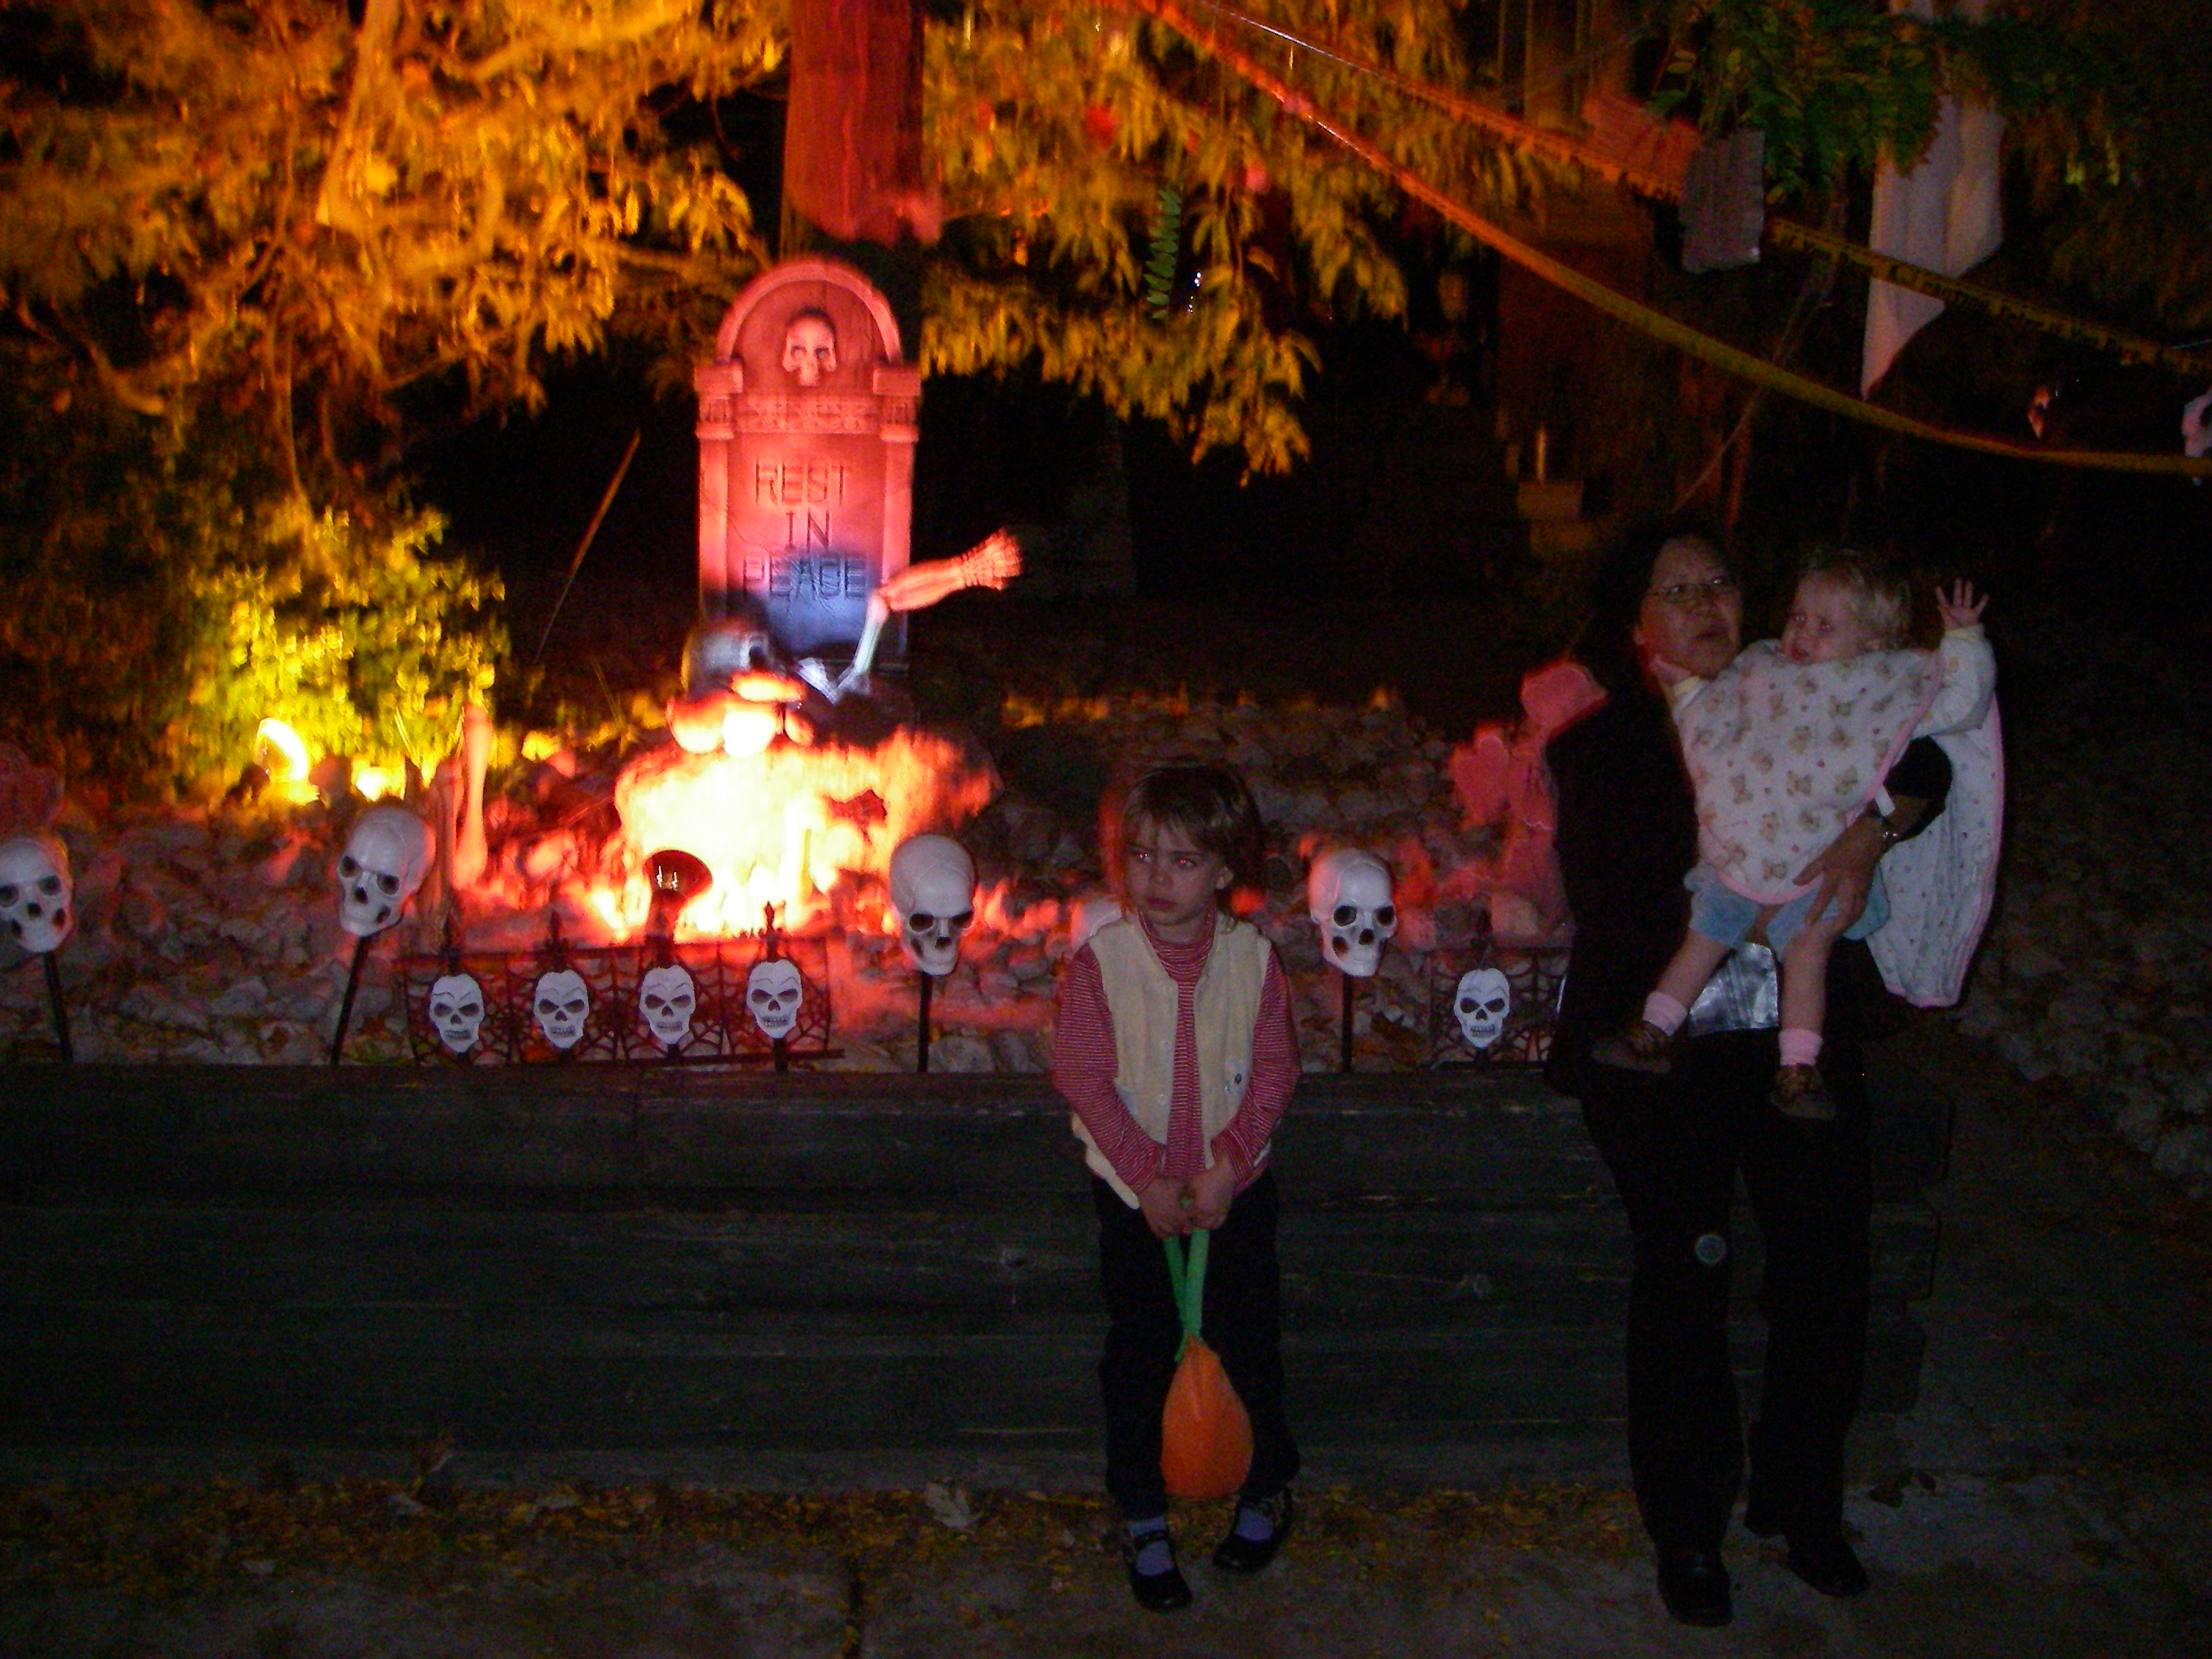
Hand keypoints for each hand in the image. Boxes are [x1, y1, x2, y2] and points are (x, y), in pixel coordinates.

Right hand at [1137, 1177, 1190, 1238]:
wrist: (1146, 1182)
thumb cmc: (1164, 1183)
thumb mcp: (1180, 1184)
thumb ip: (1189, 1190)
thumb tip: (1195, 1193)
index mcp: (1177, 1211)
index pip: (1187, 1222)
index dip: (1191, 1222)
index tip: (1193, 1220)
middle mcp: (1168, 1218)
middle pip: (1178, 1228)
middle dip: (1183, 1227)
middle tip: (1185, 1224)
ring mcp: (1158, 1220)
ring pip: (1168, 1232)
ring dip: (1174, 1231)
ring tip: (1176, 1228)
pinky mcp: (1150, 1219)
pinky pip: (1156, 1231)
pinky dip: (1162, 1234)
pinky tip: (1165, 1233)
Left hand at [1186, 1159, 1239, 1230]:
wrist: (1224, 1174)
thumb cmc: (1207, 1177)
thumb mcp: (1192, 1184)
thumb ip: (1186, 1193)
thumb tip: (1182, 1198)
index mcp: (1199, 1207)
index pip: (1188, 1216)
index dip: (1184, 1215)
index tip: (1181, 1212)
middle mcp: (1209, 1213)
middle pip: (1199, 1224)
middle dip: (1193, 1222)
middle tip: (1189, 1216)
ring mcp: (1218, 1213)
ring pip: (1209, 1226)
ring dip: (1203, 1224)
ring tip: (1199, 1219)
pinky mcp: (1225, 1211)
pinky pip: (1219, 1223)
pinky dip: (1213, 1224)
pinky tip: (1209, 1219)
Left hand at [1792, 814, 1883, 936]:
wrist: (1870, 839)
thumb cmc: (1845, 846)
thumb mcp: (1825, 856)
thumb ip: (1810, 871)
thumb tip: (1795, 882)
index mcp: (1836, 877)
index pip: (1824, 898)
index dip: (1815, 912)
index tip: (1807, 925)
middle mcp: (1849, 886)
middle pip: (1846, 910)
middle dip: (1838, 924)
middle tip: (1828, 933)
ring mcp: (1861, 888)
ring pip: (1857, 910)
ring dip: (1849, 922)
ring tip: (1840, 930)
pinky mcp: (1868, 888)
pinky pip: (1863, 905)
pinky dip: (1857, 914)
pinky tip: (1852, 918)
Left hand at [1936, 579, 1986, 630]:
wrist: (1963, 638)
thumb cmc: (1953, 631)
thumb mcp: (1948, 622)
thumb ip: (1944, 613)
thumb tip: (1939, 605)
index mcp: (1949, 611)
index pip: (1944, 601)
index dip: (1941, 595)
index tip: (1938, 587)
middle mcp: (1957, 609)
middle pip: (1957, 596)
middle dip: (1958, 588)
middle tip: (1958, 579)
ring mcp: (1966, 610)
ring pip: (1968, 598)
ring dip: (1968, 590)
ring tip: (1969, 582)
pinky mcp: (1974, 614)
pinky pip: (1979, 606)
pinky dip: (1983, 601)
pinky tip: (1986, 594)